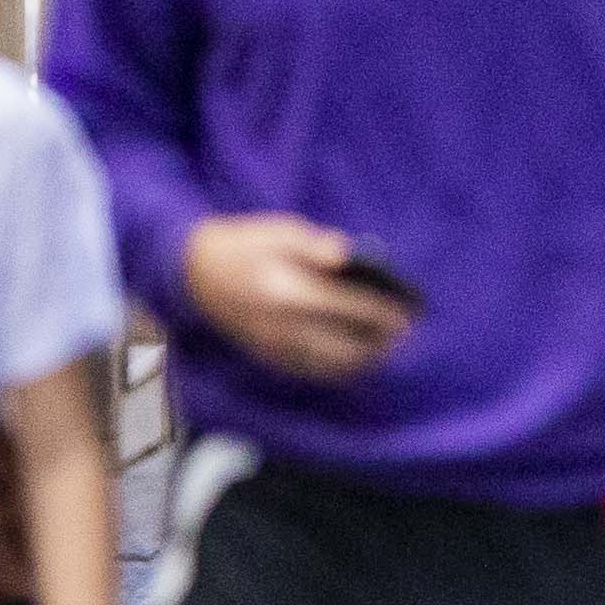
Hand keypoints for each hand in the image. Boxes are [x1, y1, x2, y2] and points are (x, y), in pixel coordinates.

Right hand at [183, 214, 418, 382]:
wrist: (196, 275)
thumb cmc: (245, 245)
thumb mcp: (280, 232)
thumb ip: (316, 245)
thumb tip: (348, 254)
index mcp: (287, 291)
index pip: (348, 307)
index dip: (383, 311)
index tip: (407, 311)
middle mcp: (282, 327)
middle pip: (345, 347)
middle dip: (379, 343)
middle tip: (402, 332)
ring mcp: (274, 348)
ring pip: (331, 367)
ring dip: (363, 360)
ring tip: (384, 346)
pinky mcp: (269, 358)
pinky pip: (312, 373)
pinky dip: (339, 369)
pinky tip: (355, 357)